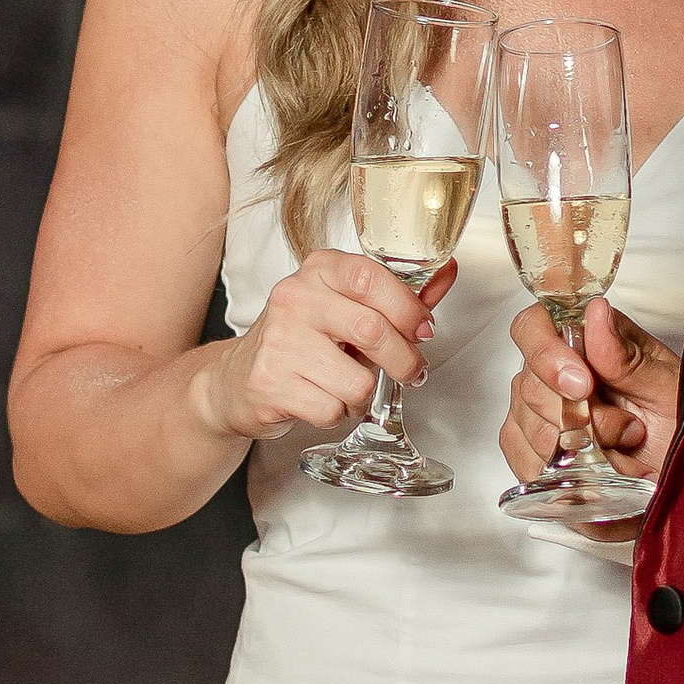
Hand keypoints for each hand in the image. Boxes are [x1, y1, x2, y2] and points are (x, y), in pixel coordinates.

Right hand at [200, 253, 454, 444]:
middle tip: (410, 371)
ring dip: (365, 394)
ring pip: (357, 381)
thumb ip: (397, 295)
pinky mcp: (270, 383)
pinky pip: (332, 409)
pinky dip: (337, 413)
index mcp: (318, 270)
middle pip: (373, 331)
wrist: (236, 380)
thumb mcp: (346, 308)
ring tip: (349, 386)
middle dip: (404, 360)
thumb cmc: (301, 340)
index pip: (372, 277)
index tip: (424, 330)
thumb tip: (446, 274)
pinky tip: (322, 399)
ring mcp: (279, 341)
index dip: (409, 309)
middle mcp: (295, 298)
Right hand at [498, 295, 680, 492]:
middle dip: (579, 416)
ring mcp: (543, 408)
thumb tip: (596, 314)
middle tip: (628, 426)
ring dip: (577, 446)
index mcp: (591, 339)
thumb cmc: (678, 425)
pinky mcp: (535, 446)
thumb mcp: (667, 389)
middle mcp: (561, 369)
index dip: (548, 355)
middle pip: (530, 385)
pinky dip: (555, 467)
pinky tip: (586, 465)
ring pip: (528, 426)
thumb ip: (627, 356)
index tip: (582, 386)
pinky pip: (522, 455)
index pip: (534, 326)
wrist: (680, 472)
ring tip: (620, 447)